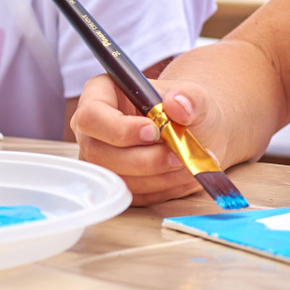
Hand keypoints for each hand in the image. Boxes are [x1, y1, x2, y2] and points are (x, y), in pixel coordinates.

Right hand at [71, 74, 222, 204]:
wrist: (198, 131)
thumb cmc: (188, 109)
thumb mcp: (196, 96)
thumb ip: (190, 97)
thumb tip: (177, 104)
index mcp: (101, 94)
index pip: (91, 116)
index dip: (119, 129)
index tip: (154, 132)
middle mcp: (92, 129)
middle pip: (99, 153)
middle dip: (144, 160)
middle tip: (179, 155)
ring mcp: (101, 158)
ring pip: (117, 178)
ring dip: (158, 177)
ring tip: (188, 165)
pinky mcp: (116, 182)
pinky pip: (133, 195)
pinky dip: (163, 189)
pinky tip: (183, 176)